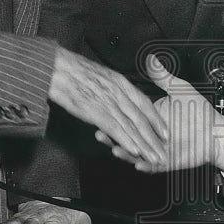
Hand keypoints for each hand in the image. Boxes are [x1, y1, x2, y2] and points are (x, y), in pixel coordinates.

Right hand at [48, 48, 166, 165]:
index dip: (156, 118)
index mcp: (120, 82)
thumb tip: (119, 93)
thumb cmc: (74, 68)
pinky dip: (125, 140)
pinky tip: (133, 150)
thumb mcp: (101, 72)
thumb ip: (113, 85)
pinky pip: (114, 128)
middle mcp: (118, 93)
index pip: (144, 103)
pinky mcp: (96, 111)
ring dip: (144, 145)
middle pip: (141, 119)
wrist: (57, 66)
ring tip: (155, 157)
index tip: (165, 131)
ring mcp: (108, 103)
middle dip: (154, 138)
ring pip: (131, 127)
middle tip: (165, 151)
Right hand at [98, 55, 223, 173]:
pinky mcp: (166, 163)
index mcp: (151, 119)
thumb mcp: (179, 90)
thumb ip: (162, 77)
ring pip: (136, 153)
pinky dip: (145, 166)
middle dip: (112, 136)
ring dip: (124, 152)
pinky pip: (153, 167)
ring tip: (114, 148)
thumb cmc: (199, 112)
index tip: (103, 111)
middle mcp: (151, 135)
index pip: (130, 117)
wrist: (215, 131)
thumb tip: (151, 60)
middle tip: (99, 132)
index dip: (116, 116)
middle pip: (128, 137)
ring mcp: (157, 150)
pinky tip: (138, 163)